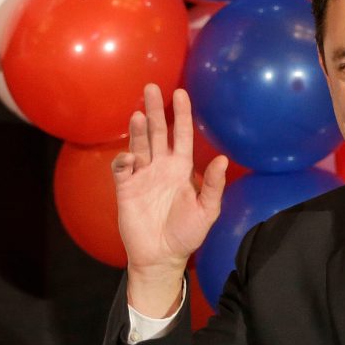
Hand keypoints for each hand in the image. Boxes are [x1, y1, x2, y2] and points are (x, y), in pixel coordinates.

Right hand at [112, 84, 226, 315]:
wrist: (161, 256)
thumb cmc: (187, 234)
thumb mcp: (206, 211)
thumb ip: (213, 186)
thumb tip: (222, 159)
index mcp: (182, 168)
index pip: (181, 134)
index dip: (181, 114)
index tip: (180, 93)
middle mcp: (161, 166)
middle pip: (157, 132)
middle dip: (154, 110)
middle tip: (152, 87)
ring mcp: (142, 175)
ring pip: (139, 144)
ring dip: (137, 129)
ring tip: (137, 113)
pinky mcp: (126, 188)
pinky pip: (122, 168)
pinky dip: (124, 160)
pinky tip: (129, 157)